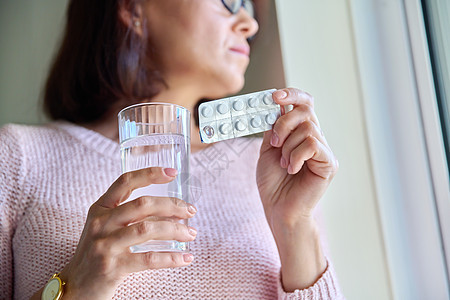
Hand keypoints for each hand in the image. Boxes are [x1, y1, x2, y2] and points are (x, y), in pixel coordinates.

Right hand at [58, 167, 197, 298]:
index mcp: (100, 208)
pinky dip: (171, 258)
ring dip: (175, 230)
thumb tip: (171, 210)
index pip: (126, 182)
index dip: (150, 174)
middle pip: (142, 204)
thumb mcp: (105, 228)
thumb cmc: (97, 253)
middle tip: (190, 211)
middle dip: (172, 205)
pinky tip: (185, 258)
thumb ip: (129, 215)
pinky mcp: (113, 267)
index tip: (173, 172)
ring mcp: (105, 245)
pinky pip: (149, 259)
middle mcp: (101, 223)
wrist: (75, 288)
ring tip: (191, 234)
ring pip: (148, 229)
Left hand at [257, 88, 337, 229]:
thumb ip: (273, 128)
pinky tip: (292, 169)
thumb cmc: (273, 183)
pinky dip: (296, 156)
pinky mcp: (329, 163)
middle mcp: (315, 138)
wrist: (279, 209)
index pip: (304, 103)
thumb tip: (275, 106)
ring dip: (287, 147)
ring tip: (284, 164)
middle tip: (275, 142)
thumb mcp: (267, 149)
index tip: (274, 96)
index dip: (292, 94)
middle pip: (305, 110)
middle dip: (283, 123)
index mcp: (300, 133)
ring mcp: (324, 150)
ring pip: (307, 129)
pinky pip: (313, 145)